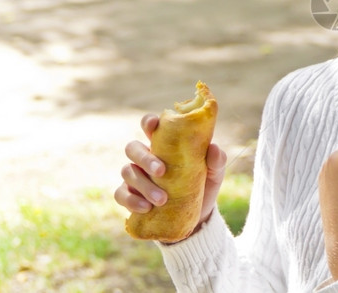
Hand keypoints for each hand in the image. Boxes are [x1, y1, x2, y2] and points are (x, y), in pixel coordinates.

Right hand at [114, 114, 226, 232]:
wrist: (197, 216)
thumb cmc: (204, 185)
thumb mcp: (214, 173)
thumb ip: (216, 160)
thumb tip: (214, 148)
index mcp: (165, 145)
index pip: (150, 126)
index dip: (148, 122)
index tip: (153, 125)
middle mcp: (146, 157)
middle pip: (132, 148)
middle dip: (145, 158)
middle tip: (161, 171)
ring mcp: (136, 176)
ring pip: (127, 171)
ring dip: (143, 185)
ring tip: (162, 199)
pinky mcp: (130, 196)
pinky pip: (121, 194)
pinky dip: (132, 200)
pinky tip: (146, 208)